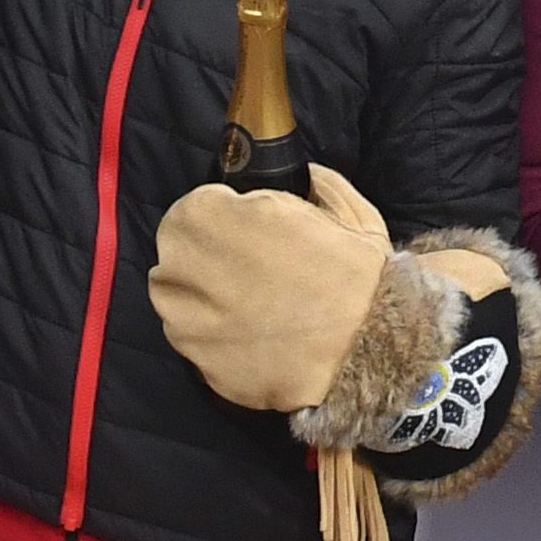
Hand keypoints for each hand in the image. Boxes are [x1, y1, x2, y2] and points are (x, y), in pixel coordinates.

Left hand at [149, 164, 394, 411]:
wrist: (366, 354)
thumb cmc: (359, 278)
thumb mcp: (350, 214)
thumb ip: (321, 187)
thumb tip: (309, 177)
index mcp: (219, 217)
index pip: (189, 210)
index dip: (218, 219)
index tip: (242, 231)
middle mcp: (190, 265)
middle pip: (174, 254)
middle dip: (201, 257)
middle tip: (243, 269)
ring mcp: (188, 320)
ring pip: (173, 301)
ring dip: (198, 299)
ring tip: (244, 306)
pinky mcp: (196, 363)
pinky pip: (192, 343)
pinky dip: (212, 339)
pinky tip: (250, 339)